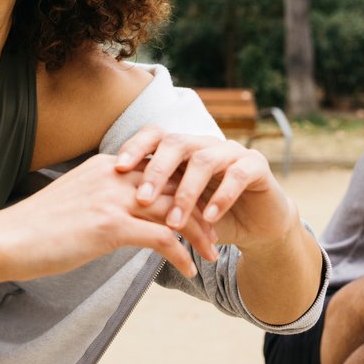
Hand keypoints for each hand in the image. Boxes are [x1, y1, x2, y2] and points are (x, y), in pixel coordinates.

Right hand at [0, 153, 201, 280]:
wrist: (4, 239)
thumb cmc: (34, 228)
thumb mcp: (74, 202)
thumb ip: (101, 199)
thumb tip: (119, 215)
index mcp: (106, 166)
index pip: (159, 168)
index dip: (186, 186)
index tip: (202, 205)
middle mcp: (114, 176)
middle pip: (175, 184)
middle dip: (202, 206)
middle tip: (218, 228)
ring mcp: (113, 199)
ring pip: (176, 209)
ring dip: (200, 232)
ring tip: (213, 252)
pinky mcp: (110, 226)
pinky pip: (162, 237)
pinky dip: (181, 254)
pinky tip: (189, 269)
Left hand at [115, 125, 300, 257]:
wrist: (257, 228)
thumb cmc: (210, 218)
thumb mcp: (178, 212)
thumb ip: (154, 206)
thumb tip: (106, 211)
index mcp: (182, 150)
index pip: (154, 136)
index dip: (135, 147)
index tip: (116, 168)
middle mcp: (205, 144)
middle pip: (176, 143)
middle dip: (157, 171)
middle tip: (142, 199)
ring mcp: (231, 151)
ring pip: (205, 160)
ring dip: (187, 193)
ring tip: (174, 222)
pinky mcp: (256, 165)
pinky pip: (237, 174)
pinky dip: (221, 197)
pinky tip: (209, 218)